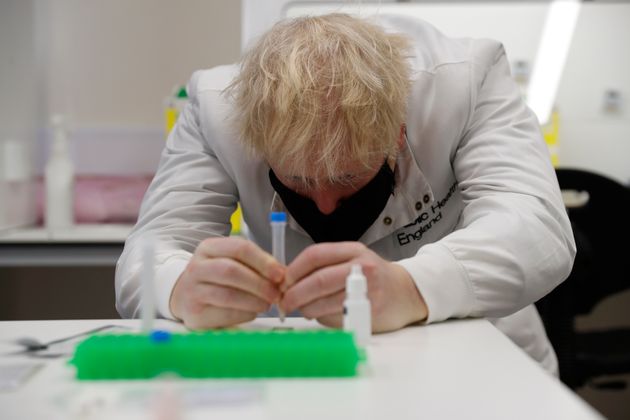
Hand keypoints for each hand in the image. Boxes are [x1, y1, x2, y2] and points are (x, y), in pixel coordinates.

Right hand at [170, 237, 283, 329]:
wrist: (186, 296)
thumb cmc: (217, 278)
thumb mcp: (232, 262)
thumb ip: (255, 265)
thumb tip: (282, 274)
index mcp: (209, 248)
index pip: (239, 248)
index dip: (263, 261)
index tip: (280, 273)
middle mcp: (196, 267)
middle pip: (231, 271)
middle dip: (259, 283)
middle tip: (276, 293)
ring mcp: (192, 291)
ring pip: (228, 294)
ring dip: (254, 301)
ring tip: (266, 304)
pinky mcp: (194, 313)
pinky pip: (226, 314)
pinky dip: (245, 313)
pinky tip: (252, 311)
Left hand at [279, 242, 427, 332]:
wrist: (406, 293)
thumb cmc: (372, 277)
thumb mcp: (351, 260)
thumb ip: (324, 267)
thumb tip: (287, 282)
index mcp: (352, 250)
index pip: (315, 255)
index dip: (293, 270)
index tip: (281, 282)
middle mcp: (362, 267)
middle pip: (318, 280)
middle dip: (295, 294)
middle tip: (284, 303)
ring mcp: (368, 290)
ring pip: (324, 302)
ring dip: (306, 309)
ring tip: (303, 310)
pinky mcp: (369, 312)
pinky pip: (337, 318)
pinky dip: (323, 319)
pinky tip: (324, 316)